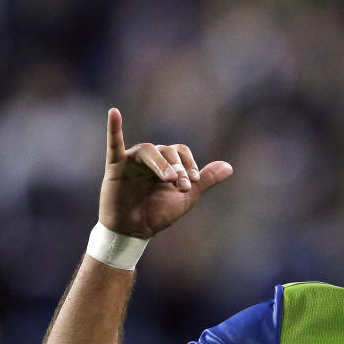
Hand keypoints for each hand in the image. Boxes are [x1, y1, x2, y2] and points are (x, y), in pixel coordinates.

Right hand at [99, 108, 232, 237]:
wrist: (135, 231)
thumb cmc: (159, 213)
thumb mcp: (187, 197)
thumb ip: (206, 180)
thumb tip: (229, 166)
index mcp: (166, 163)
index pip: (180, 151)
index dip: (189, 164)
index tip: (194, 182)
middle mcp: (150, 159)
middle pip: (166, 150)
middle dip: (178, 167)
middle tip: (182, 185)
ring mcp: (131, 162)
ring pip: (148, 150)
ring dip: (161, 163)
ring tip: (169, 179)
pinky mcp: (115, 167)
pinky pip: (113, 144)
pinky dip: (114, 128)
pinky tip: (114, 113)